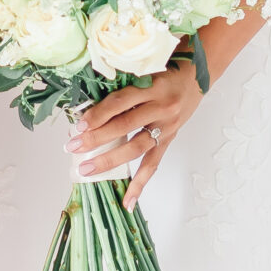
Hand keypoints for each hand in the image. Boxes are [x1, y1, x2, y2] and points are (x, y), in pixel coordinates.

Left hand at [66, 62, 204, 210]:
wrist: (197, 74)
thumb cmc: (165, 69)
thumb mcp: (144, 70)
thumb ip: (122, 84)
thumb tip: (87, 102)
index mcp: (152, 86)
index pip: (120, 102)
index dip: (98, 114)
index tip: (79, 124)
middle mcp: (161, 107)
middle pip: (125, 126)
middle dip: (96, 138)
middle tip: (73, 147)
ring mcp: (167, 125)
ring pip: (136, 147)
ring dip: (109, 160)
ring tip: (87, 169)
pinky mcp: (170, 139)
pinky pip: (153, 164)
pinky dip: (140, 183)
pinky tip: (128, 201)